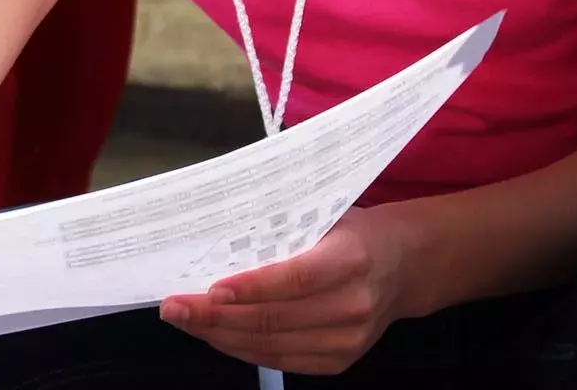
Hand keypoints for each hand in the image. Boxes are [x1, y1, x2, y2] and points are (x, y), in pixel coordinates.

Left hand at [158, 206, 414, 375]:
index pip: (295, 278)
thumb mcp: (324, 215)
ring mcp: (348, 340)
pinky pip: (279, 360)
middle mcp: (353, 305)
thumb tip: (214, 236)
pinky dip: (241, 349)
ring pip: (270, 345)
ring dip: (220, 335)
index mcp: (351, 259)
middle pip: (274, 319)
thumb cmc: (351, 232)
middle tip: (174, 306)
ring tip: (184, 320)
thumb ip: (280, 229)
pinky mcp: (339, 361)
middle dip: (215, 316)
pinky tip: (215, 334)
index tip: (210, 290)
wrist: (402, 266)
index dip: (251, 288)